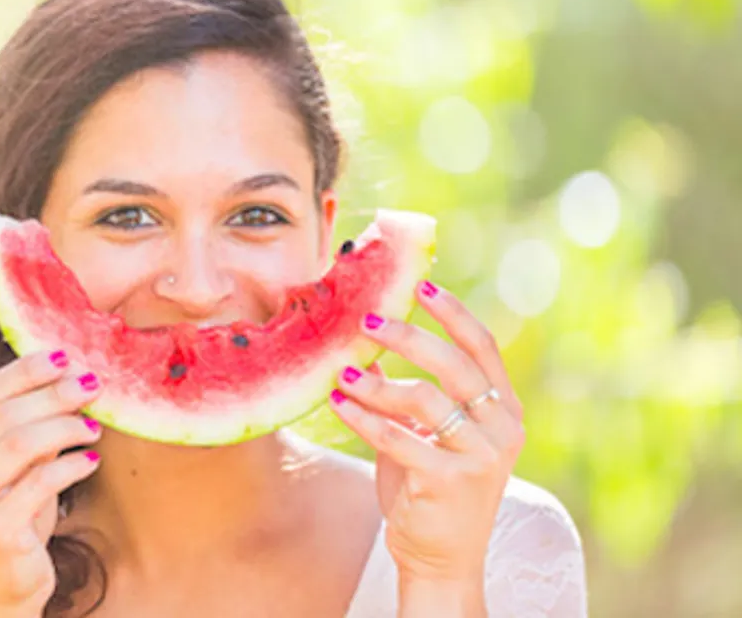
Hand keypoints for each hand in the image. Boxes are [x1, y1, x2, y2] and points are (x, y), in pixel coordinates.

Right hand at [0, 350, 103, 616]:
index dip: (27, 371)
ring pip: (23, 443)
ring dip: (66, 426)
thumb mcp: (10, 470)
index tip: (66, 357)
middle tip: (92, 385)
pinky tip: (90, 461)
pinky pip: (42, 481)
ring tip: (94, 427)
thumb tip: (68, 376)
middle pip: (4, 414)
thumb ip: (26, 428)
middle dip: (54, 394)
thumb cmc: (5, 520)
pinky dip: (73, 464)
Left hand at [329, 281, 525, 588]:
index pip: (482, 347)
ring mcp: (481, 457)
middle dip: (409, 337)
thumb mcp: (426, 432)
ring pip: (424, 399)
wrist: (440, 556)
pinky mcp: (451, 481)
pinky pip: (399, 437)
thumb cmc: (427, 485)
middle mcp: (502, 429)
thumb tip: (370, 344)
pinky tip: (338, 403)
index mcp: (502, 409)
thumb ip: (411, 392)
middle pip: (455, 364)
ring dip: (375, 383)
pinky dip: (363, 418)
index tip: (420, 283)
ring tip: (340, 374)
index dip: (453, 312)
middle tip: (367, 322)